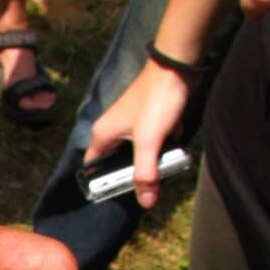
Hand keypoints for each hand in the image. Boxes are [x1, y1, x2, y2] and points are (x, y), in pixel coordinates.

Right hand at [85, 62, 192, 210]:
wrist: (177, 66)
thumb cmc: (157, 101)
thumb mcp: (149, 142)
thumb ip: (146, 173)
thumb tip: (145, 203)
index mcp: (102, 134)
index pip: (92, 166)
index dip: (101, 183)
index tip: (116, 195)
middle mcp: (111, 129)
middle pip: (115, 162)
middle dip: (130, 175)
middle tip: (144, 187)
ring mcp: (129, 124)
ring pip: (134, 152)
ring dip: (147, 161)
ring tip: (160, 170)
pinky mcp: (146, 119)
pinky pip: (148, 141)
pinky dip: (158, 147)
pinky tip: (170, 150)